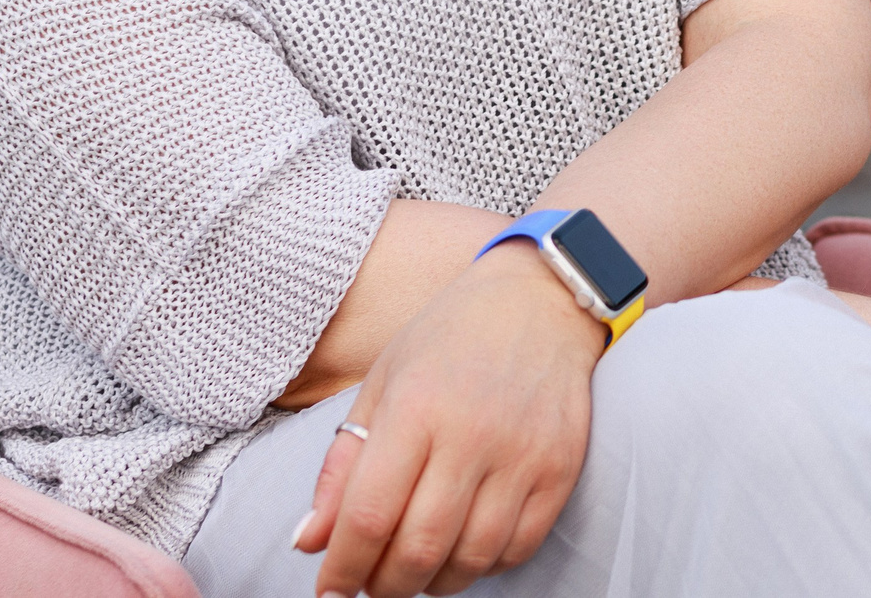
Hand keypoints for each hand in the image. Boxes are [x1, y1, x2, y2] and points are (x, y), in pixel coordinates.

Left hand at [293, 242, 607, 595]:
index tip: (330, 587)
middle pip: (419, 549)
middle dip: (385, 586)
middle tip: (372, 583)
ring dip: (433, 582)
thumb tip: (309, 541)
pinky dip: (484, 566)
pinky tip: (463, 549)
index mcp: (415, 408)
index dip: (342, 568)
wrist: (540, 301)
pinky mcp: (561, 468)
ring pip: (470, 559)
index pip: (368, 516)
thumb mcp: (382, 384)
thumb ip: (343, 466)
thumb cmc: (449, 338)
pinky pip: (519, 548)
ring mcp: (523, 455)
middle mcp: (471, 435)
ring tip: (416, 569)